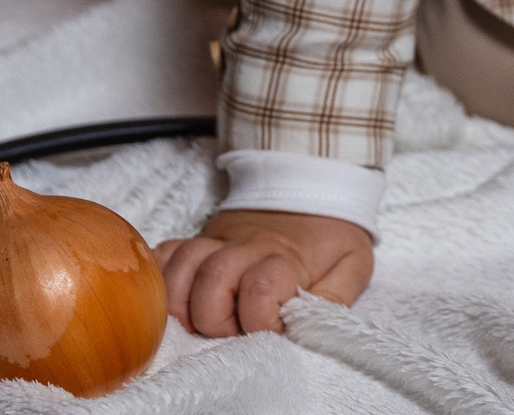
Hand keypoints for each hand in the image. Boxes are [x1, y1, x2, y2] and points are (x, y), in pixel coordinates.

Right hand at [155, 209, 373, 335]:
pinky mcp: (198, 237)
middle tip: (234, 328)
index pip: (260, 290)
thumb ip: (334, 298)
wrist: (314, 184)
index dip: (262, 321)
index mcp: (286, 257)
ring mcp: (216, 239)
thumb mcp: (352, 264)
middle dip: (217, 319)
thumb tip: (305, 327)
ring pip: (180, 268)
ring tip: (201, 319)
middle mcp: (246, 245)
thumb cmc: (331, 235)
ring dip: (183, 304)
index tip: (273, 329)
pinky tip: (175, 298)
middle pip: (212, 283)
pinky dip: (161, 277)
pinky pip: (164, 254)